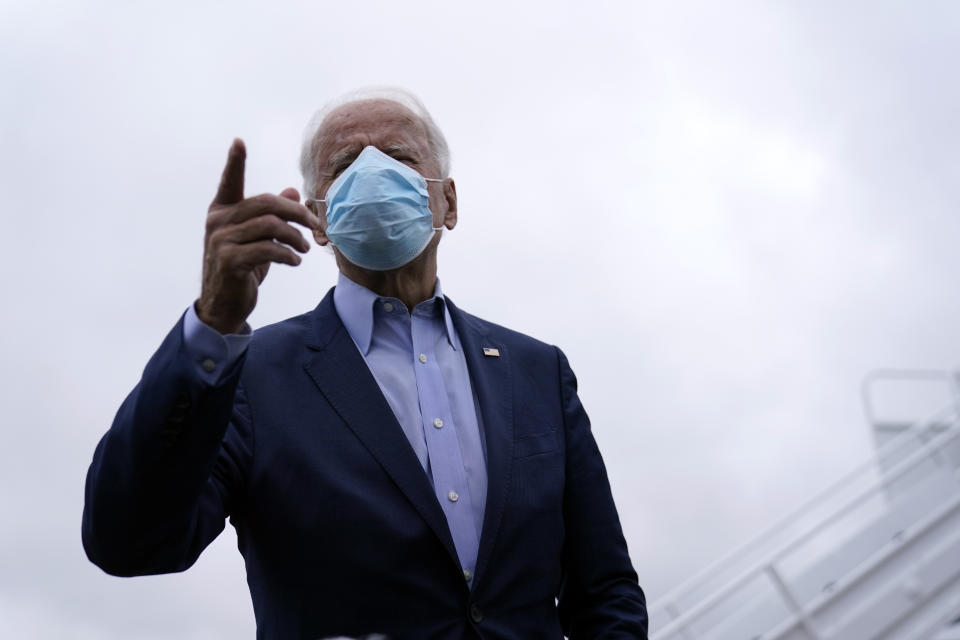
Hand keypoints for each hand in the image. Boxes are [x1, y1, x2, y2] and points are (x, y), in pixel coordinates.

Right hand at [196, 139, 319, 333]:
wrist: (223, 305)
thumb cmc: (242, 269)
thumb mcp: (257, 240)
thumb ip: (271, 216)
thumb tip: (291, 191)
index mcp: (221, 212)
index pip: (229, 182)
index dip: (234, 162)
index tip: (238, 142)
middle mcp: (218, 222)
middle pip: (265, 203)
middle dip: (296, 212)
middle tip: (313, 225)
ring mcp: (221, 241)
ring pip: (270, 226)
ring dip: (295, 237)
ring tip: (305, 248)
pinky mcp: (230, 261)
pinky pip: (267, 249)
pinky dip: (287, 254)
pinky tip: (294, 261)